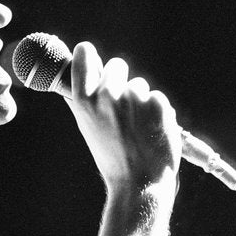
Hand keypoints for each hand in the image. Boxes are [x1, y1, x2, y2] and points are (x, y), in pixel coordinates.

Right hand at [66, 41, 180, 192]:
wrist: (139, 182)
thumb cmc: (112, 157)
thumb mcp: (87, 127)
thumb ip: (81, 99)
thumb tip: (76, 71)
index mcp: (84, 99)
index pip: (85, 53)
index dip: (88, 55)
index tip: (90, 58)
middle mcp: (107, 93)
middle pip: (117, 65)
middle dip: (121, 81)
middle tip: (122, 109)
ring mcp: (135, 97)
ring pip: (139, 84)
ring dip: (141, 101)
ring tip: (137, 128)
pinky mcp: (159, 103)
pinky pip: (157, 97)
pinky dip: (158, 111)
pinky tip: (152, 131)